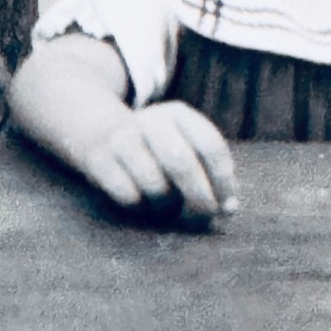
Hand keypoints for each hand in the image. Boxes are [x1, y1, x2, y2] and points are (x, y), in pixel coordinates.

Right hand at [81, 101, 238, 218]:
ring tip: (165, 205)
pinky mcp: (100, 160)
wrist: (102, 132)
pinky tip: (141, 201)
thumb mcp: (185, 147)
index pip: (210, 145)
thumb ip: (211, 175)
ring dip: (165, 205)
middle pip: (181, 162)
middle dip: (198, 196)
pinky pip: (129, 196)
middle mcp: (152, 121)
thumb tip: (229, 209)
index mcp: (179, 115)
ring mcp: (124, 139)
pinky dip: (140, 207)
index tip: (227, 206)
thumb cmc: (158, 150)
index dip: (222, 180)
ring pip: (154, 184)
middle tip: (205, 215)